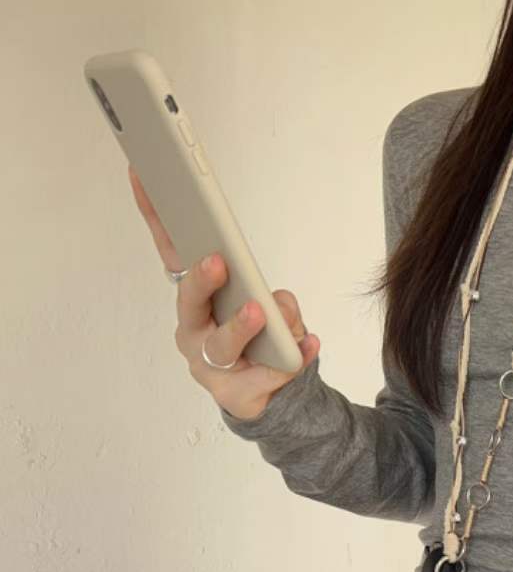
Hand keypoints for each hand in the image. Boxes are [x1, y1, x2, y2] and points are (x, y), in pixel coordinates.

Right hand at [128, 164, 319, 421]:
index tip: (146, 175)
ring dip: (240, 326)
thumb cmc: (260, 341)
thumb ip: (274, 300)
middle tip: (217, 262)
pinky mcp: (235, 394)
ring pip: (221, 345)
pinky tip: (309, 343)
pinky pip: (263, 375)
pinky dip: (290, 359)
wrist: (273, 396)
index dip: (156, 215)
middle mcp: (193, 329)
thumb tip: (276, 302)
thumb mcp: (269, 308)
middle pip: (189, 302)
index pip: (172, 252)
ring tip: (260, 312)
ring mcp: (209, 365)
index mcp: (195, 299)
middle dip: (201, 280)